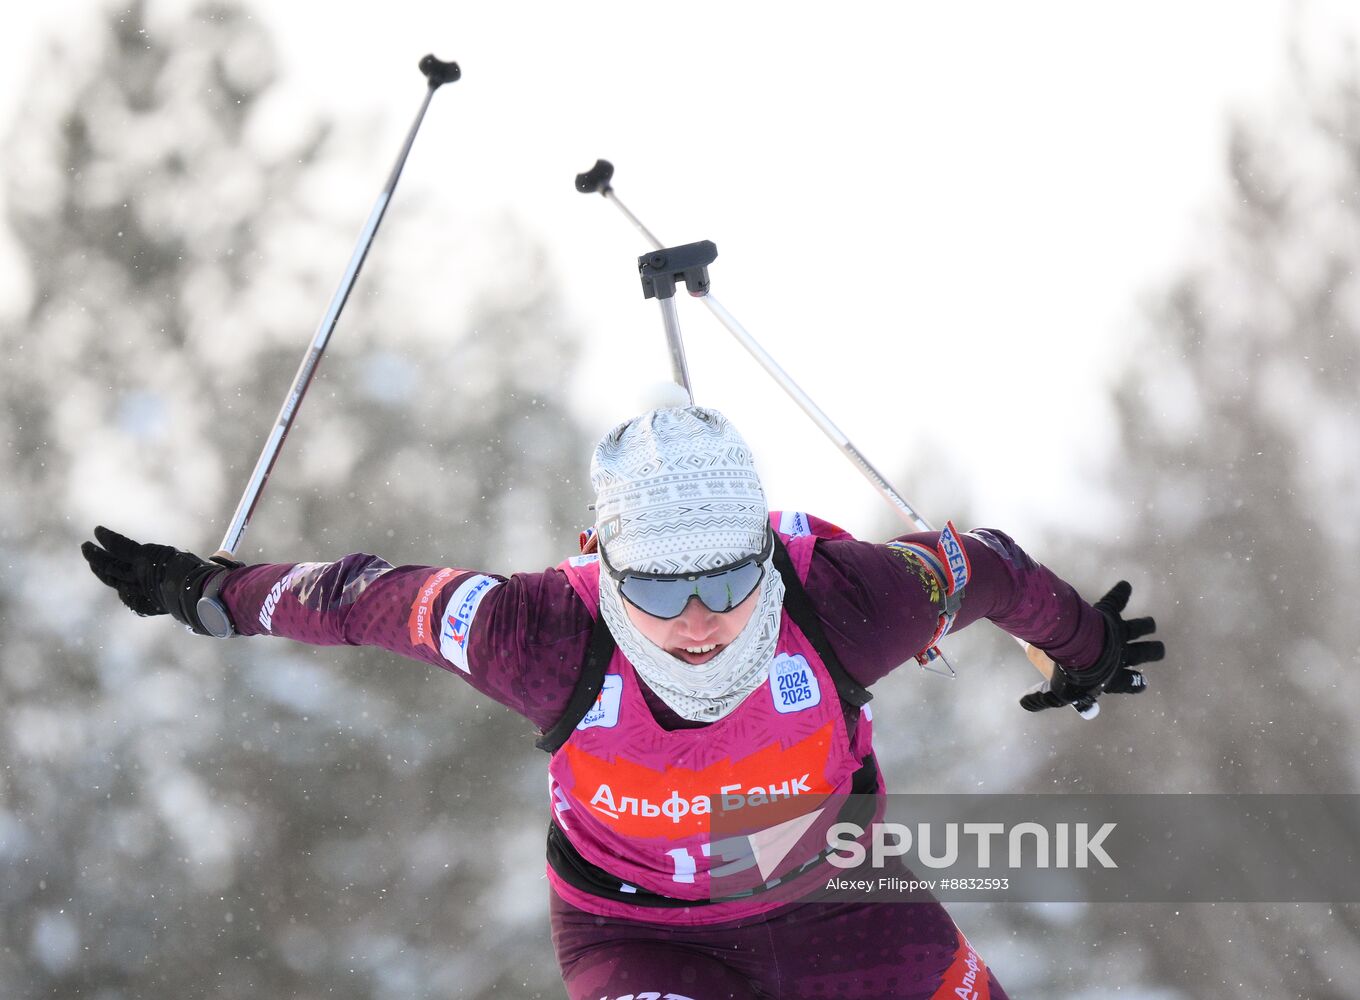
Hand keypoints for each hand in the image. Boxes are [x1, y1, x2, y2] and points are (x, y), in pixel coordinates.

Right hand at [81, 525, 239, 634]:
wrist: (205, 595)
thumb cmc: (213, 595)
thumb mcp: (211, 583)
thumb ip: (217, 570)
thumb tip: (227, 559)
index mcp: (158, 604)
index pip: (135, 600)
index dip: (127, 594)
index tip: (124, 590)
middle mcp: (145, 592)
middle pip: (117, 582)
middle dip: (104, 573)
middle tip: (93, 564)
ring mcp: (141, 575)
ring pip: (112, 566)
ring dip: (97, 556)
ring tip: (86, 547)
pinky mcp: (143, 559)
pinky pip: (121, 547)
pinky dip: (109, 539)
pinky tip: (98, 531)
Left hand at [1020, 580, 1162, 712]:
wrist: (1077, 648)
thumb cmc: (1072, 674)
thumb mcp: (1056, 692)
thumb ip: (1042, 699)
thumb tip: (1025, 704)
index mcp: (1113, 676)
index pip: (1131, 683)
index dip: (1136, 684)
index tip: (1141, 682)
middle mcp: (1122, 655)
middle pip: (1146, 653)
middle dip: (1152, 651)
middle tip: (1156, 649)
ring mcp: (1118, 634)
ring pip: (1140, 628)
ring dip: (1145, 625)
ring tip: (1149, 624)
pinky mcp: (1109, 616)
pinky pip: (1116, 601)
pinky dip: (1121, 593)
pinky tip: (1125, 585)